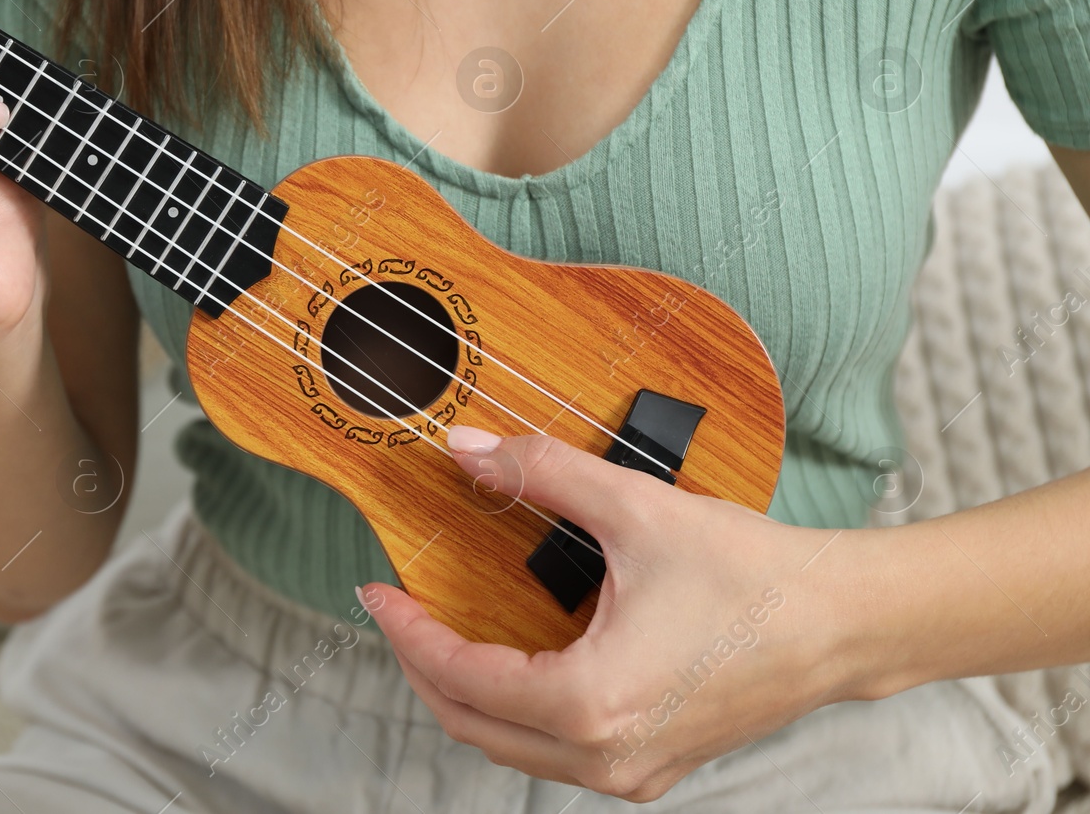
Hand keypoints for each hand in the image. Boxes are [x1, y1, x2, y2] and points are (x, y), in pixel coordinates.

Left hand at [364, 426, 868, 800]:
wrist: (843, 623)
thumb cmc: (754, 576)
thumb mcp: (637, 509)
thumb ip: (543, 475)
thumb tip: (468, 451)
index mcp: (592, 702)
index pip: (461, 677)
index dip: (408, 630)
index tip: (378, 591)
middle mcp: (605, 755)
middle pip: (471, 724)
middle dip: (423, 665)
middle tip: (399, 611)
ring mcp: (630, 771)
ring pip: (509, 746)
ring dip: (466, 693)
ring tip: (442, 632)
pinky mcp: (651, 765)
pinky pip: (554, 751)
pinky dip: (515, 710)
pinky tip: (510, 660)